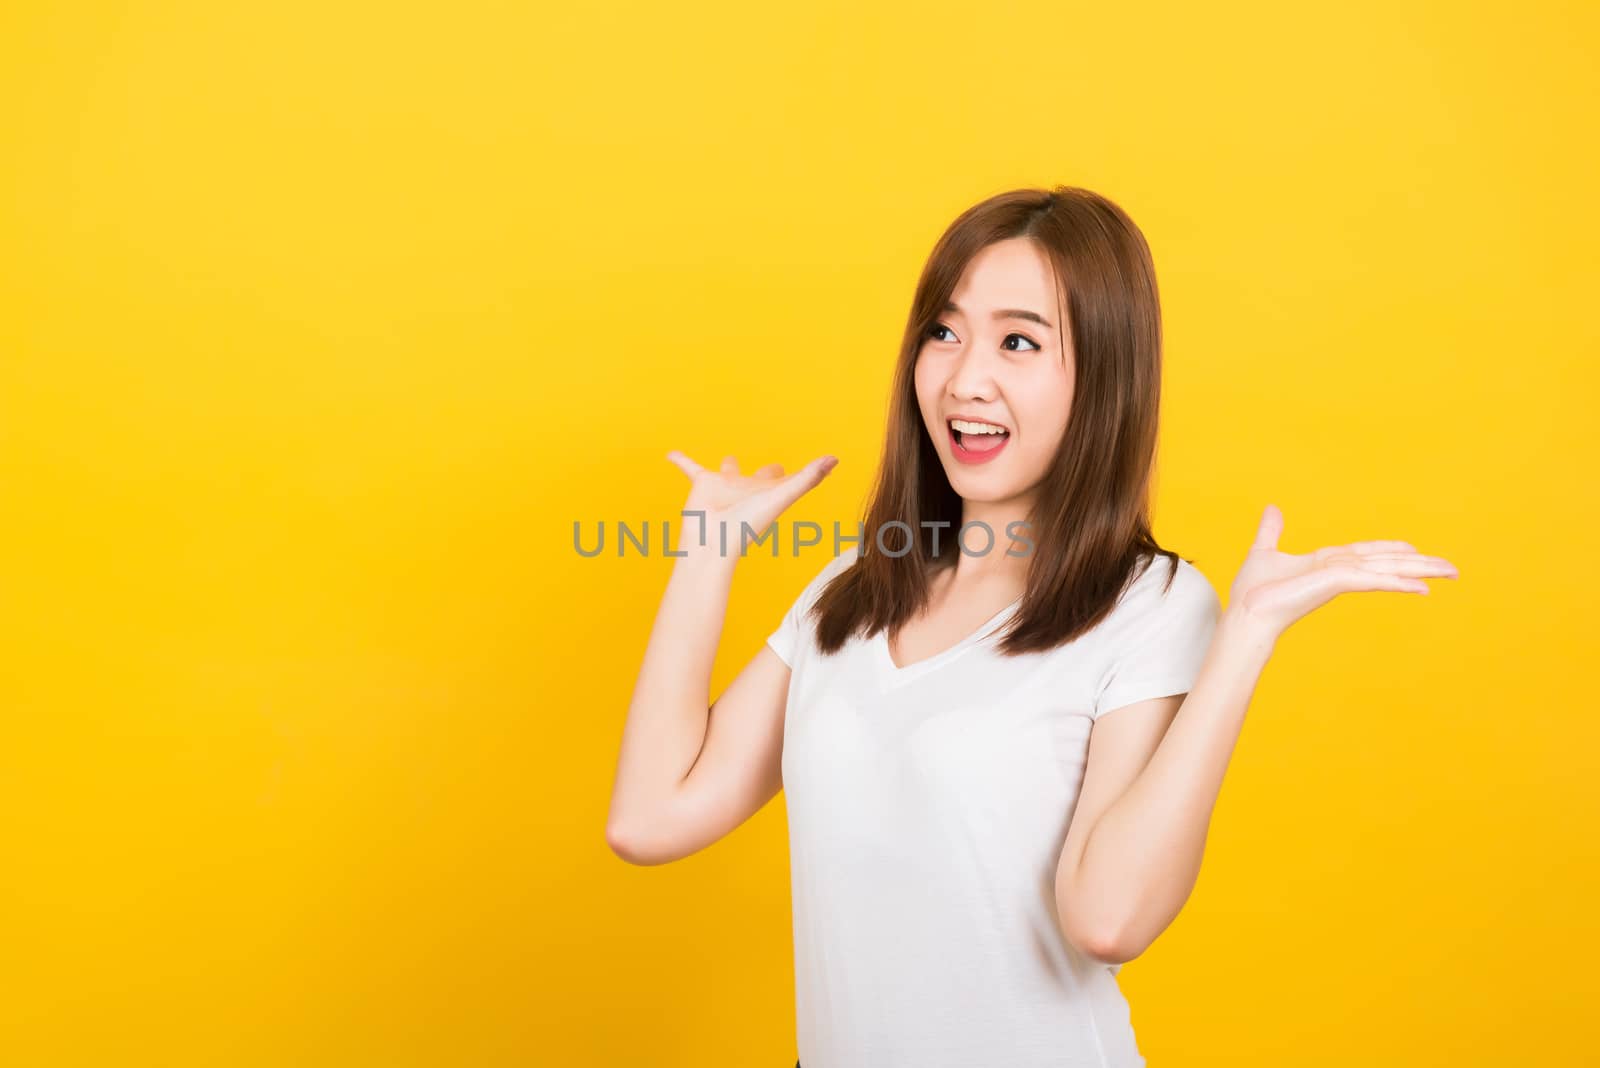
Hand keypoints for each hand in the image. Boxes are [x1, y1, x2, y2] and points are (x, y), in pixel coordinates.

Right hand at [665, 450, 838, 559]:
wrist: (711, 542)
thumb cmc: (747, 525)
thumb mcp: (781, 497)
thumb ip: (807, 478)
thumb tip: (834, 459)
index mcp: (767, 493)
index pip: (788, 480)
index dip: (803, 474)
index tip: (819, 467)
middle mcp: (747, 489)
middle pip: (759, 476)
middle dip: (766, 472)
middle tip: (773, 469)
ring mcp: (724, 487)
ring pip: (727, 470)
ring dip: (727, 465)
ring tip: (728, 461)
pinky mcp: (701, 484)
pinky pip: (689, 468)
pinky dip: (681, 460)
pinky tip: (670, 454)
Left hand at [1226, 504, 1459, 638]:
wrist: (1245, 615)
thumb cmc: (1252, 593)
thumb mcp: (1264, 552)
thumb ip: (1271, 532)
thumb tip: (1272, 508)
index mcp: (1326, 563)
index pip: (1366, 553)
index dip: (1390, 549)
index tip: (1413, 548)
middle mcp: (1338, 570)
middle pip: (1386, 561)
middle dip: (1419, 563)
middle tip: (1452, 568)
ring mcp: (1339, 578)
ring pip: (1387, 569)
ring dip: (1420, 569)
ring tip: (1452, 572)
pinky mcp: (1335, 584)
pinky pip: (1372, 579)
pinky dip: (1397, 581)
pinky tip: (1423, 587)